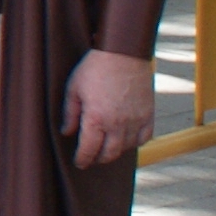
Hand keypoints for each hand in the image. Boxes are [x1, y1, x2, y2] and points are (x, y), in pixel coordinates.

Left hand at [62, 47, 155, 167]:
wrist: (123, 53)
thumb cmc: (95, 68)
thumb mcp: (74, 89)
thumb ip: (70, 114)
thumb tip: (67, 132)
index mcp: (96, 119)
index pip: (89, 149)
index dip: (83, 159)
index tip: (80, 163)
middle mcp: (118, 124)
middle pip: (109, 154)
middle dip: (98, 159)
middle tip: (91, 159)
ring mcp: (136, 120)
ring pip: (126, 148)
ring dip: (115, 151)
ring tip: (106, 148)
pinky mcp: (149, 114)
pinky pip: (144, 137)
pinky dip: (135, 142)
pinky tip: (127, 139)